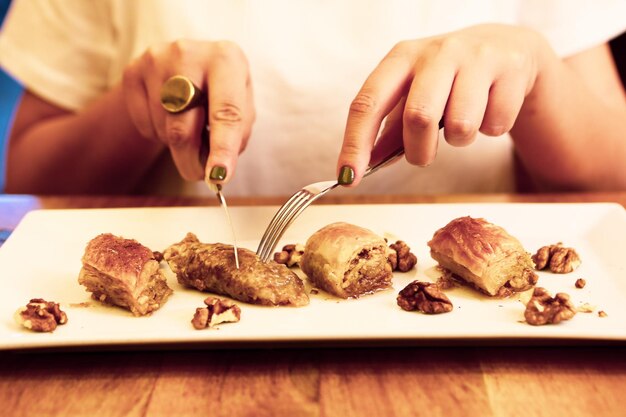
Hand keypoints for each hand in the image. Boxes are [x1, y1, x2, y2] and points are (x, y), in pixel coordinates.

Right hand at [122, 40, 254, 183]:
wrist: (187, 63)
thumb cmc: (222, 89)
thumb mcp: (242, 104)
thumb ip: (237, 135)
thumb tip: (216, 171)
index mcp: (226, 59)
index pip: (226, 112)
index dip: (222, 148)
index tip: (218, 176)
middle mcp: (188, 54)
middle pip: (183, 128)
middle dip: (191, 161)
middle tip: (199, 175)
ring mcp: (155, 61)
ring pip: (164, 130)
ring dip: (179, 146)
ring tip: (191, 129)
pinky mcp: (132, 71)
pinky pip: (144, 125)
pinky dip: (159, 134)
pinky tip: (170, 118)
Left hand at [337, 24, 549, 185]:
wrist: (505, 46)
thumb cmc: (448, 77)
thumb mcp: (413, 93)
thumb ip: (389, 130)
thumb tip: (361, 167)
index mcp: (401, 58)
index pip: (367, 103)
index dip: (354, 144)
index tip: (347, 177)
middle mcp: (436, 53)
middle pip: (419, 117)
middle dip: (419, 150)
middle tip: (425, 155)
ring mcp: (475, 58)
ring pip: (461, 126)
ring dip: (459, 140)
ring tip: (463, 124)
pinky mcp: (510, 70)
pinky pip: (495, 126)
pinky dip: (490, 130)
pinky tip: (489, 109)